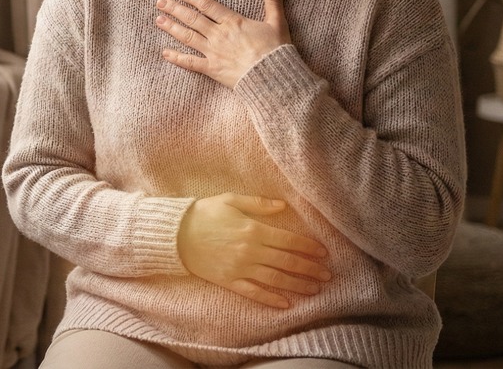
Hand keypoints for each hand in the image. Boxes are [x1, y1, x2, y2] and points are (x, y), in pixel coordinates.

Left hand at [154, 0, 291, 87]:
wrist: (272, 77)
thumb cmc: (275, 50)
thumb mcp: (277, 22)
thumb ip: (272, 0)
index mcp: (233, 22)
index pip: (207, 5)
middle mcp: (219, 35)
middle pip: (192, 19)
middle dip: (175, 9)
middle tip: (160, 2)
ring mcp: (213, 52)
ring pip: (188, 37)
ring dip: (172, 28)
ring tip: (158, 20)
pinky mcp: (212, 69)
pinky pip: (190, 63)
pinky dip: (177, 58)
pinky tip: (165, 53)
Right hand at [176, 193, 332, 308]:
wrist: (175, 235)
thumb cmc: (203, 213)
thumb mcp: (230, 200)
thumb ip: (258, 204)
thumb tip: (283, 206)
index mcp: (253, 229)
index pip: (288, 240)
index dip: (307, 247)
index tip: (323, 252)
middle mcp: (250, 251)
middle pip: (287, 262)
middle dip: (309, 268)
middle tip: (327, 275)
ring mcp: (240, 268)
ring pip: (275, 279)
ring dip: (297, 285)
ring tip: (314, 289)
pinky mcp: (229, 281)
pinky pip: (254, 292)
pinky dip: (271, 299)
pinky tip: (285, 303)